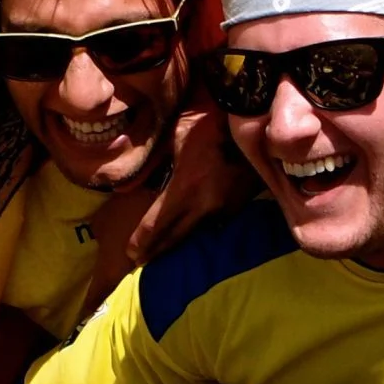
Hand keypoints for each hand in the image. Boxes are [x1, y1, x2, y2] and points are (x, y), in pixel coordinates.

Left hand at [124, 104, 255, 266]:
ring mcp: (225, 208)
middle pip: (175, 237)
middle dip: (156, 249)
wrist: (253, 122)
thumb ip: (161, 162)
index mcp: (187, 188)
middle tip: (140, 261)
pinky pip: (213, 222)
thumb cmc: (209, 123)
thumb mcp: (176, 138)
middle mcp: (206, 205)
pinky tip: (188, 229)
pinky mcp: (239, 205)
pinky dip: (197, 228)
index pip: (158, 222)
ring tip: (160, 250)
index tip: (130, 253)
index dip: (142, 239)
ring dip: (177, 241)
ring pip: (195, 232)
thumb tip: (144, 177)